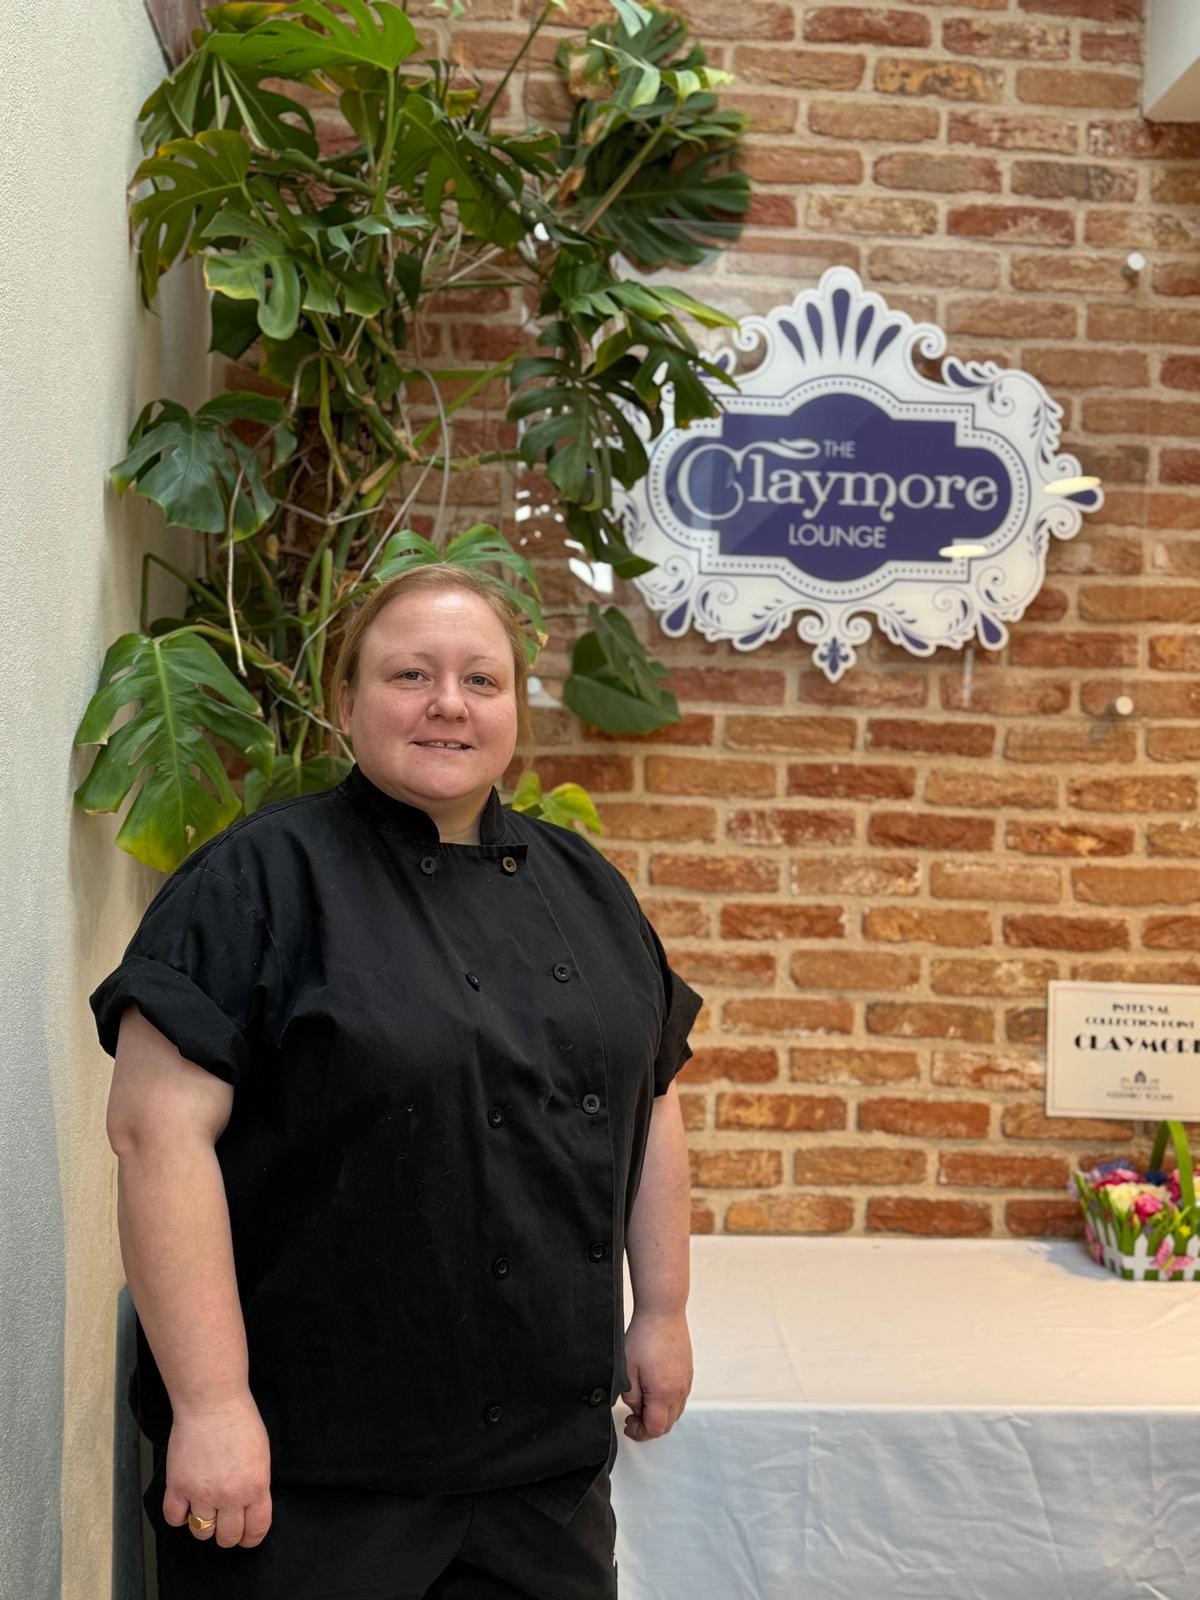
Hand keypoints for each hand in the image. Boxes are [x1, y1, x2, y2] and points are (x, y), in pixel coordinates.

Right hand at [162, 1393, 272, 1548]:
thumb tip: (250, 1507)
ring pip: (202, 1532)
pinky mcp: (178, 1486)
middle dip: (228, 1534)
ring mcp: (202, 1493)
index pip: (256, 1529)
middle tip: (225, 1524)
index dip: (251, 1537)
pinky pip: (174, 1518)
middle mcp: (230, 1495)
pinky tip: (185, 1505)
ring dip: (204, 1526)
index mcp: (255, 1486)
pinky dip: (179, 1517)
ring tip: (205, 1511)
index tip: (247, 1537)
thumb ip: (256, 1485)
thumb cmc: (239, 1421)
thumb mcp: (261, 1456)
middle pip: (228, 1536)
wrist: (212, 1402)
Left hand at [620, 1306, 692, 1442]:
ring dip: (659, 1415)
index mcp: (664, 1393)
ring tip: (642, 1404)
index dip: (640, 1433)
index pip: (656, 1429)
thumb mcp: (627, 1370)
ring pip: (675, 1412)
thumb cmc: (644, 1336)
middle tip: (632, 1418)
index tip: (628, 1426)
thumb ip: (631, 1397)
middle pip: (668, 1424)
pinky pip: (680, 1398)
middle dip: (649, 1427)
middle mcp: (680, 1390)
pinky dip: (667, 1403)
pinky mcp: (688, 1372)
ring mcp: (686, 1381)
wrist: (663, 1313)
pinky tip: (653, 1391)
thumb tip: (636, 1409)